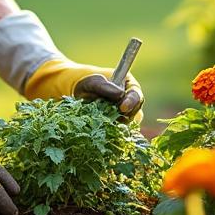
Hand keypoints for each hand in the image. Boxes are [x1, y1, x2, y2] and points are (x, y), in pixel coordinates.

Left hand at [23, 59, 143, 120]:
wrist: (77, 94)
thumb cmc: (87, 83)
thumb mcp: (92, 82)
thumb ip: (104, 86)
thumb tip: (119, 94)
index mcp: (129, 87)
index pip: (137, 95)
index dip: (132, 101)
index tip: (122, 107)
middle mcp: (129, 101)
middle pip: (135, 112)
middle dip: (126, 116)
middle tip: (115, 118)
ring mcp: (123, 114)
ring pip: (128, 123)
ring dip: (118, 124)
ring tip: (105, 124)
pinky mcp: (116, 125)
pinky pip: (118, 131)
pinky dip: (112, 132)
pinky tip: (103, 131)